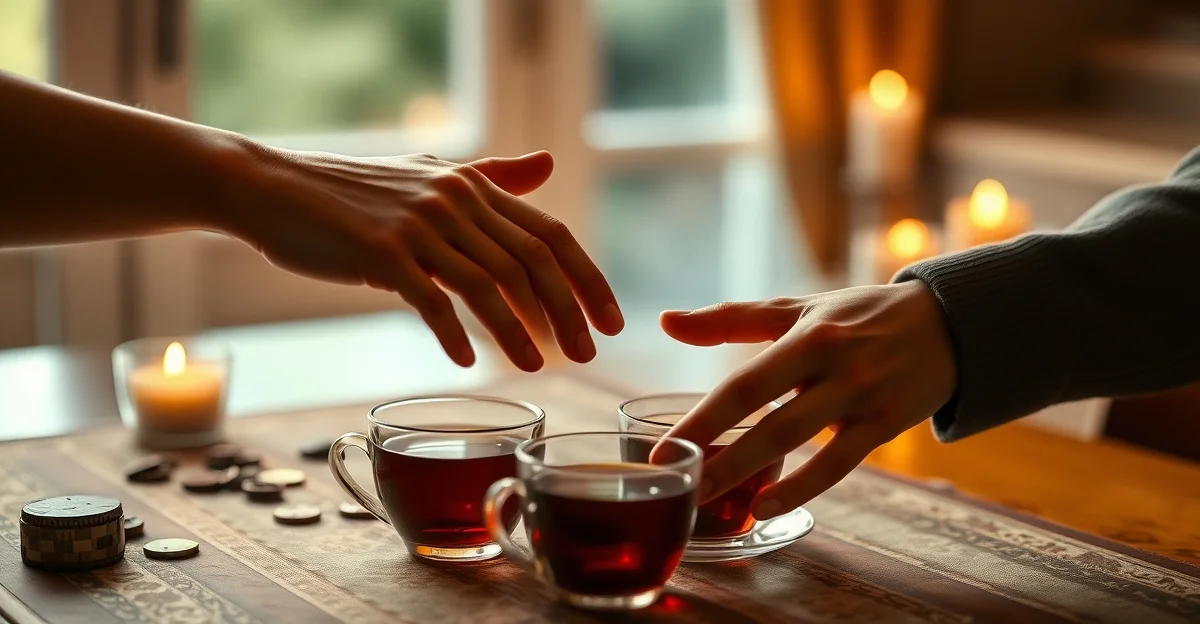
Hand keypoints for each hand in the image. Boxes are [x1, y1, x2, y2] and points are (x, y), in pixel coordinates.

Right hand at [221, 147, 622, 370]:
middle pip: (529, 261)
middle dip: (567, 311)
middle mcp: (454, 201)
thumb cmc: (356, 192)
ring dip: (518, 330)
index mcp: (472, 187)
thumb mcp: (431, 175)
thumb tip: (548, 164)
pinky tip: (470, 361)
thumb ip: (492, 176)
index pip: (550, 234)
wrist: (276, 189)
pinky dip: (454, 332)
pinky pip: (429, 299)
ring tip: (539, 366)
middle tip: (587, 352)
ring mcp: (418, 225)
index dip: (587, 278)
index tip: (611, 320)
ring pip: (486, 283)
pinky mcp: (380, 252)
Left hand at [655, 281, 955, 518]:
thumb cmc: (858, 316)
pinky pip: (839, 464)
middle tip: (674, 482)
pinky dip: (803, 488)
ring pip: (799, 444)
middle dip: (718, 457)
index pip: (744, 384)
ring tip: (707, 498)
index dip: (701, 419)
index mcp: (806, 336)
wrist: (949, 322)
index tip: (663, 447)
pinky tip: (766, 507)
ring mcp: (862, 399)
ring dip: (751, 474)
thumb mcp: (798, 309)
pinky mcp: (885, 425)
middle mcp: (834, 368)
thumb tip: (666, 322)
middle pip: (767, 421)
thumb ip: (731, 319)